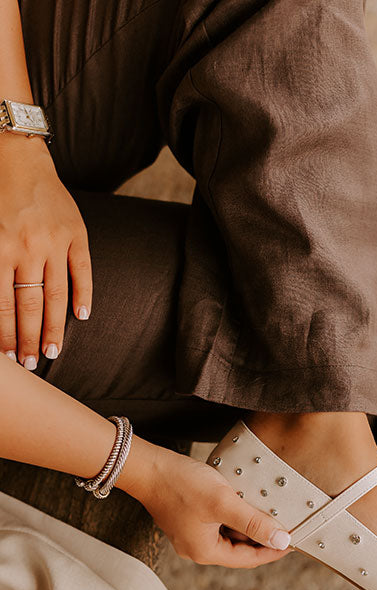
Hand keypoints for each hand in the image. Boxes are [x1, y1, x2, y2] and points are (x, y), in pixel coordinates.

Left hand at [0, 136, 91, 367]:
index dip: (4, 334)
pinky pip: (83, 270)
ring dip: (53, 327)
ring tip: (51, 352)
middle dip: (27, 339)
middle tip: (29, 364)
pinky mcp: (76, 232)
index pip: (2, 303)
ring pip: (55, 294)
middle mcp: (27, 247)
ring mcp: (54, 241)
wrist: (16, 154)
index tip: (7, 357)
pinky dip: (84, 294)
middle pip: (29, 305)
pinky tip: (82, 317)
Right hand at [126, 441, 292, 568]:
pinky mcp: (189, 519)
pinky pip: (219, 523)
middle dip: (262, 537)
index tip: (293, 541)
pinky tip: (244, 501)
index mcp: (205, 551)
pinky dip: (234, 516)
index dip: (273, 550)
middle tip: (284, 524)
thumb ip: (254, 523)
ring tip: (268, 511)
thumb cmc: (181, 484)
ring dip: (248, 525)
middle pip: (239, 549)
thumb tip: (281, 541)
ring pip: (230, 535)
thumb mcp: (223, 502)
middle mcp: (197, 548)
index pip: (248, 559)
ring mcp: (191, 534)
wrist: (147, 467)